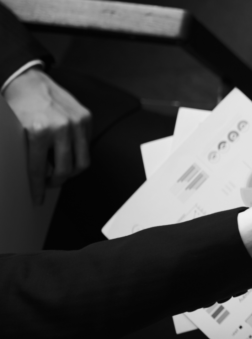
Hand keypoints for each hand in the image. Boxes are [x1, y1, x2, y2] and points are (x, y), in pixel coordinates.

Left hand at [3, 68, 90, 203]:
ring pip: (82, 160)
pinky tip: (66, 149)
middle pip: (66, 169)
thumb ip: (29, 152)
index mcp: (39, 131)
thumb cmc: (18, 104)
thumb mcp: (17, 131)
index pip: (40, 169)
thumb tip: (38, 175)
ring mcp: (77, 122)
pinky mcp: (86, 117)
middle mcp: (62, 127)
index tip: (38, 198)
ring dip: (71, 170)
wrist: (26, 80)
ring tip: (60, 169)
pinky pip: (86, 144)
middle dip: (57, 181)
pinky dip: (77, 152)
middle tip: (50, 183)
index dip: (38, 187)